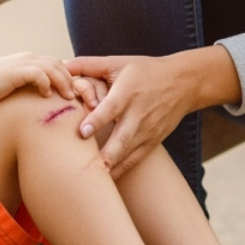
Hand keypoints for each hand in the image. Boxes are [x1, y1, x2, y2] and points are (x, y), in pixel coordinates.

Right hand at [0, 52, 76, 105]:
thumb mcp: (17, 86)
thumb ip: (30, 88)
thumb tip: (45, 100)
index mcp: (30, 60)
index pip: (56, 64)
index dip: (67, 76)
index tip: (75, 91)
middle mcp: (29, 58)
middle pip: (58, 63)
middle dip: (70, 78)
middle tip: (77, 95)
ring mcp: (23, 63)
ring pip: (52, 67)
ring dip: (63, 82)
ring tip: (68, 97)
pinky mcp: (17, 71)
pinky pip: (38, 74)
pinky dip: (46, 83)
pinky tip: (47, 95)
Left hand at [65, 51, 234, 177]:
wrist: (183, 83)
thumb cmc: (144, 71)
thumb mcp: (118, 62)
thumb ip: (88, 65)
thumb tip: (62, 66)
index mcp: (128, 92)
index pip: (112, 108)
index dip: (97, 120)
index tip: (82, 132)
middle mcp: (138, 113)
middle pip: (122, 137)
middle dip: (106, 153)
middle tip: (88, 165)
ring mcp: (147, 130)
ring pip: (128, 153)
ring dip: (111, 166)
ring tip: (93, 181)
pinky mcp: (152, 141)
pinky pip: (134, 160)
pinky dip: (120, 171)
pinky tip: (105, 182)